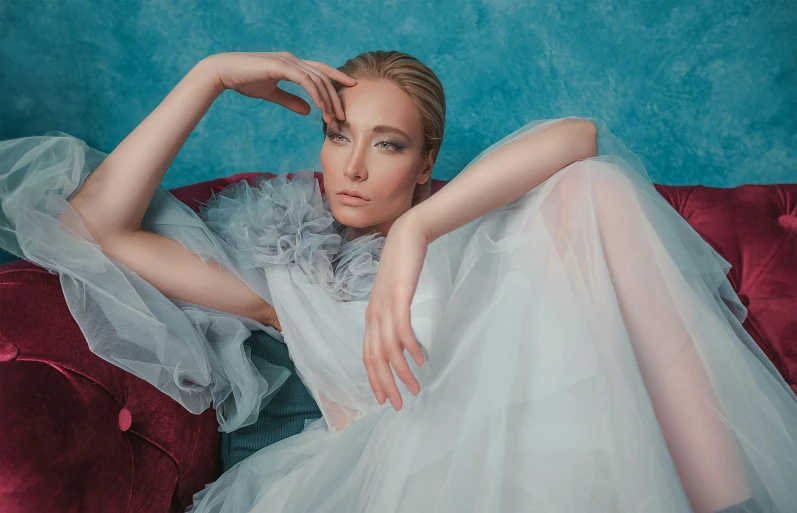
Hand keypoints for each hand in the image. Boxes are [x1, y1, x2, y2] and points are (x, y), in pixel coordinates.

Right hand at [201, 51, 357, 123]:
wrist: (224, 72)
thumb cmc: (244, 81)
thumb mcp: (272, 93)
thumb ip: (290, 100)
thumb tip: (308, 110)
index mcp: (292, 64)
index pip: (320, 70)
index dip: (337, 77)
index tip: (351, 87)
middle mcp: (293, 59)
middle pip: (323, 77)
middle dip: (335, 97)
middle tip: (342, 116)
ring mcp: (287, 61)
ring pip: (316, 80)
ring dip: (327, 100)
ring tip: (332, 118)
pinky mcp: (281, 66)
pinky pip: (305, 80)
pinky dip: (315, 94)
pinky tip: (320, 107)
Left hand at [363, 214, 428, 410]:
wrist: (407, 236)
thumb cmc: (402, 267)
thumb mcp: (395, 296)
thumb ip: (394, 317)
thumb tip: (401, 341)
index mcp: (371, 317)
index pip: (367, 355)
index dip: (374, 379)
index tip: (385, 398)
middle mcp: (374, 315)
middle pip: (374, 358)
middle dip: (385, 384)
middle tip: (398, 404)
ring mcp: (385, 306)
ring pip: (388, 349)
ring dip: (401, 372)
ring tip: (414, 388)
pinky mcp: (398, 297)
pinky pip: (401, 329)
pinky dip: (410, 348)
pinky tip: (421, 360)